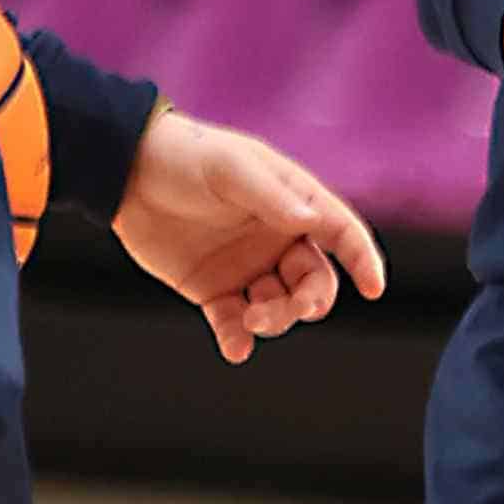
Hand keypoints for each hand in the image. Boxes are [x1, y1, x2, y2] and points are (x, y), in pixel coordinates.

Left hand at [112, 110, 388, 362]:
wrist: (127, 173)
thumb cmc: (188, 156)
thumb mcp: (232, 168)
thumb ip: (271, 196)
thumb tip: (313, 221)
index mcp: (293, 203)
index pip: (342, 233)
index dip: (363, 259)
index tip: (375, 288)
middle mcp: (276, 238)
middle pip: (315, 282)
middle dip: (311, 301)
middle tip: (293, 307)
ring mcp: (246, 267)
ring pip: (279, 307)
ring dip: (274, 320)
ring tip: (249, 319)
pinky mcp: (211, 290)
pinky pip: (233, 323)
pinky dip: (237, 340)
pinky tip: (235, 347)